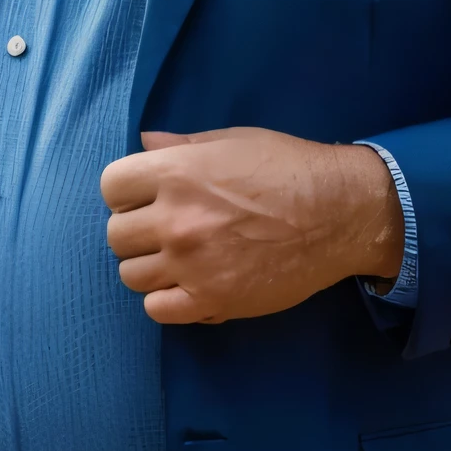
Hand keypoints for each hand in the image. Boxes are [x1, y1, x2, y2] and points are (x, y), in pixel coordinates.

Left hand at [100, 128, 402, 325]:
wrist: (340, 214)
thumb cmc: (287, 167)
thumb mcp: (232, 141)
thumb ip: (182, 146)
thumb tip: (145, 142)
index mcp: (176, 172)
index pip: (110, 187)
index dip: (127, 191)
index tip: (147, 196)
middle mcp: (175, 219)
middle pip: (116, 235)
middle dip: (136, 230)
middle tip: (167, 228)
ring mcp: (191, 265)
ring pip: (131, 275)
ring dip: (150, 266)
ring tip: (179, 259)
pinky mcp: (211, 301)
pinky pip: (157, 309)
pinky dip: (167, 300)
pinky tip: (189, 285)